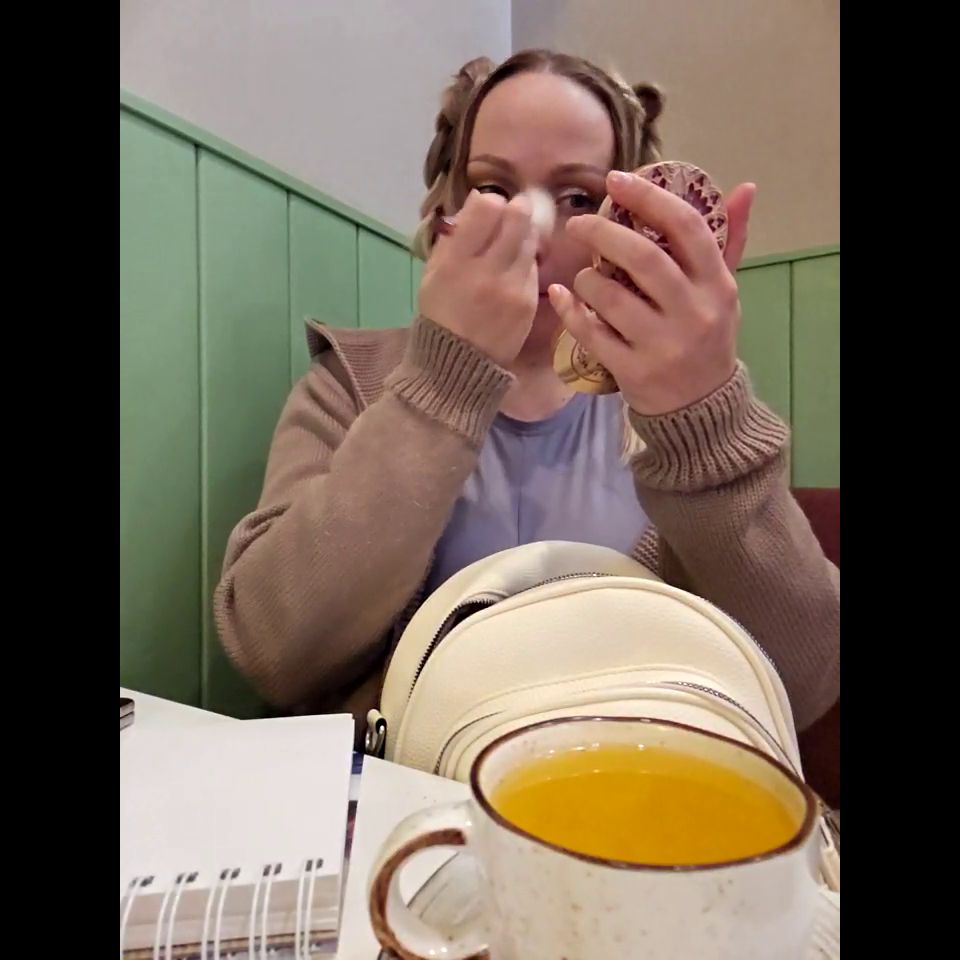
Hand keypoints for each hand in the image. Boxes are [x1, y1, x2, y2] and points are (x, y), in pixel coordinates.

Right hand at [418, 191, 538, 367]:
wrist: (457, 364)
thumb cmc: (440, 313)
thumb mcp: (433, 272)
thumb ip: (455, 236)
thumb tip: (480, 199)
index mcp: (455, 261)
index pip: (487, 207)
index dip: (490, 202)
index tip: (487, 211)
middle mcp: (486, 270)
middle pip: (517, 217)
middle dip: (515, 211)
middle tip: (510, 216)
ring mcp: (512, 287)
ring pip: (530, 240)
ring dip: (522, 237)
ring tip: (508, 248)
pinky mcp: (528, 302)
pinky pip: (532, 268)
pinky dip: (524, 265)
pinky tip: (511, 276)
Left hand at [548, 171, 756, 414]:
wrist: (701, 407)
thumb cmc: (707, 337)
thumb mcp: (725, 291)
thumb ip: (728, 241)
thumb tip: (744, 188)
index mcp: (717, 285)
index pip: (686, 228)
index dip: (649, 197)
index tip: (616, 180)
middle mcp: (693, 313)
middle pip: (643, 258)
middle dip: (603, 232)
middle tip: (578, 223)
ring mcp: (662, 345)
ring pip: (612, 297)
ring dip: (587, 278)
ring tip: (582, 275)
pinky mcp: (633, 371)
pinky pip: (591, 334)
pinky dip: (570, 311)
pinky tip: (560, 295)